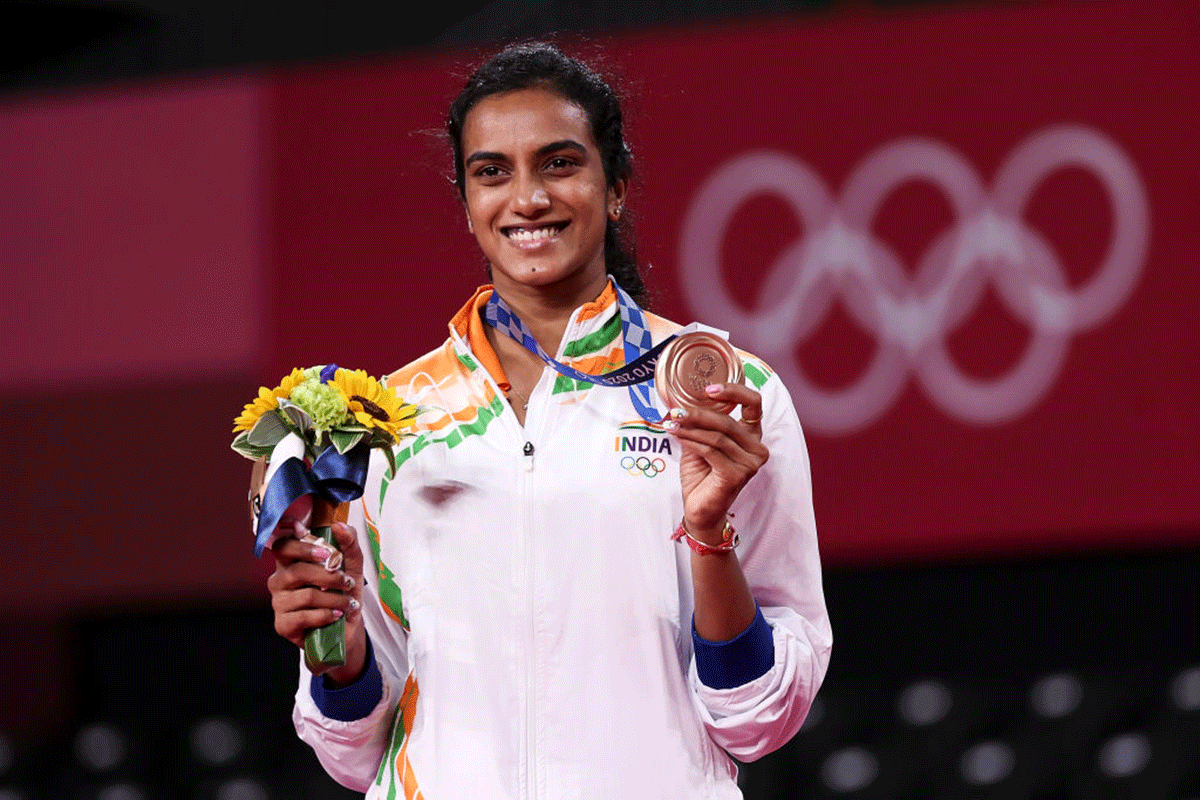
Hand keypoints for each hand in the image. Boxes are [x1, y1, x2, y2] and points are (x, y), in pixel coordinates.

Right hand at [267, 519, 366, 683]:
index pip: (283, 546)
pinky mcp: (283, 624)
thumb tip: (340, 526)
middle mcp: (280, 580)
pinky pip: (304, 616)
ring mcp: (279, 603)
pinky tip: (336, 615)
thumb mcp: (352, 566)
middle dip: (328, 576)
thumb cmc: (343, 593)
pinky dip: (326, 615)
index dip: (301, 546)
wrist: (347, 627)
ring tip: (348, 603)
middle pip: (297, 571)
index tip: (326, 552)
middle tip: (347, 581)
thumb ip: (348, 544)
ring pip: (306, 595)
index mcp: (292, 562)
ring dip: (334, 599)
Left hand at [665, 382, 767, 542]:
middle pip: (728, 420)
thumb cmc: (702, 476)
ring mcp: (750, 464)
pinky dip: (691, 441)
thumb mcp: (701, 443)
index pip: (753, 403)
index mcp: (752, 436)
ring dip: (690, 427)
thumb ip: (701, 424)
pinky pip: (710, 450)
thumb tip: (682, 402)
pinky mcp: (737, 475)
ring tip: (670, 423)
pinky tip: (677, 436)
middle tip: (675, 411)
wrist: (700, 511)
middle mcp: (757, 449)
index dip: (734, 390)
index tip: (709, 388)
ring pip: (717, 435)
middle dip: (698, 413)